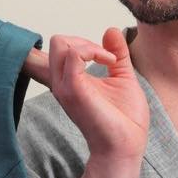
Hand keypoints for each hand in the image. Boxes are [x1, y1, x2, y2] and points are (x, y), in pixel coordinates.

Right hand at [22, 29, 148, 161]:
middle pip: (57, 41)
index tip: (98, 55)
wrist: (127, 146)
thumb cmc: (125, 120)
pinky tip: (109, 63)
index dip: (69, 44)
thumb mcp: (123, 77)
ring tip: (108, 60)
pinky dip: (93, 50)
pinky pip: (72, 54)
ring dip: (89, 44)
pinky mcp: (74, 90)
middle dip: (84, 40)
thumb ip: (117, 54)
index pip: (50, 55)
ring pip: (60, 43)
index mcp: (70, 81)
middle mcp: (62, 83)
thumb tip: (111, 30)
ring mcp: (65, 86)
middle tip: (106, 57)